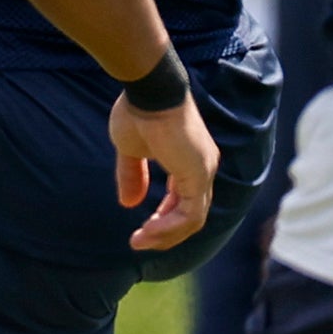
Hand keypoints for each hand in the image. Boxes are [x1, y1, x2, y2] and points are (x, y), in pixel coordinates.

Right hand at [113, 89, 217, 252]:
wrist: (148, 92)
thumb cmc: (138, 112)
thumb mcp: (130, 151)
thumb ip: (132, 176)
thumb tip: (129, 203)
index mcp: (189, 161)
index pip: (184, 200)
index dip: (162, 218)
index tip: (140, 229)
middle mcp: (202, 167)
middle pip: (191, 214)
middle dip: (164, 233)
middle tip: (139, 242)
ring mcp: (203, 171)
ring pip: (192, 220)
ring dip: (165, 235)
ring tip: (139, 241)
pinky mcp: (198, 175)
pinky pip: (190, 214)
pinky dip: (169, 227)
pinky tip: (148, 230)